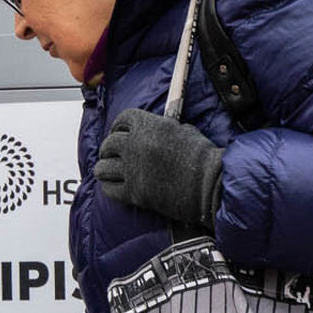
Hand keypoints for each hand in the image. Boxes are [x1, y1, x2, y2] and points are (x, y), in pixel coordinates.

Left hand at [93, 108, 223, 227]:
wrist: (210, 186)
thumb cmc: (204, 158)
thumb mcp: (185, 131)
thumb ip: (164, 129)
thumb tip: (157, 129)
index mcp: (150, 126)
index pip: (123, 119)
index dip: (118, 126)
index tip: (118, 131)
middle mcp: (136, 145)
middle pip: (109, 143)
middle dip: (108, 148)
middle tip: (110, 154)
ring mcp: (133, 170)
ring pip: (103, 167)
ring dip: (104, 168)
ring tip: (106, 170)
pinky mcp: (134, 193)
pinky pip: (110, 189)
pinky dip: (109, 187)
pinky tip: (112, 186)